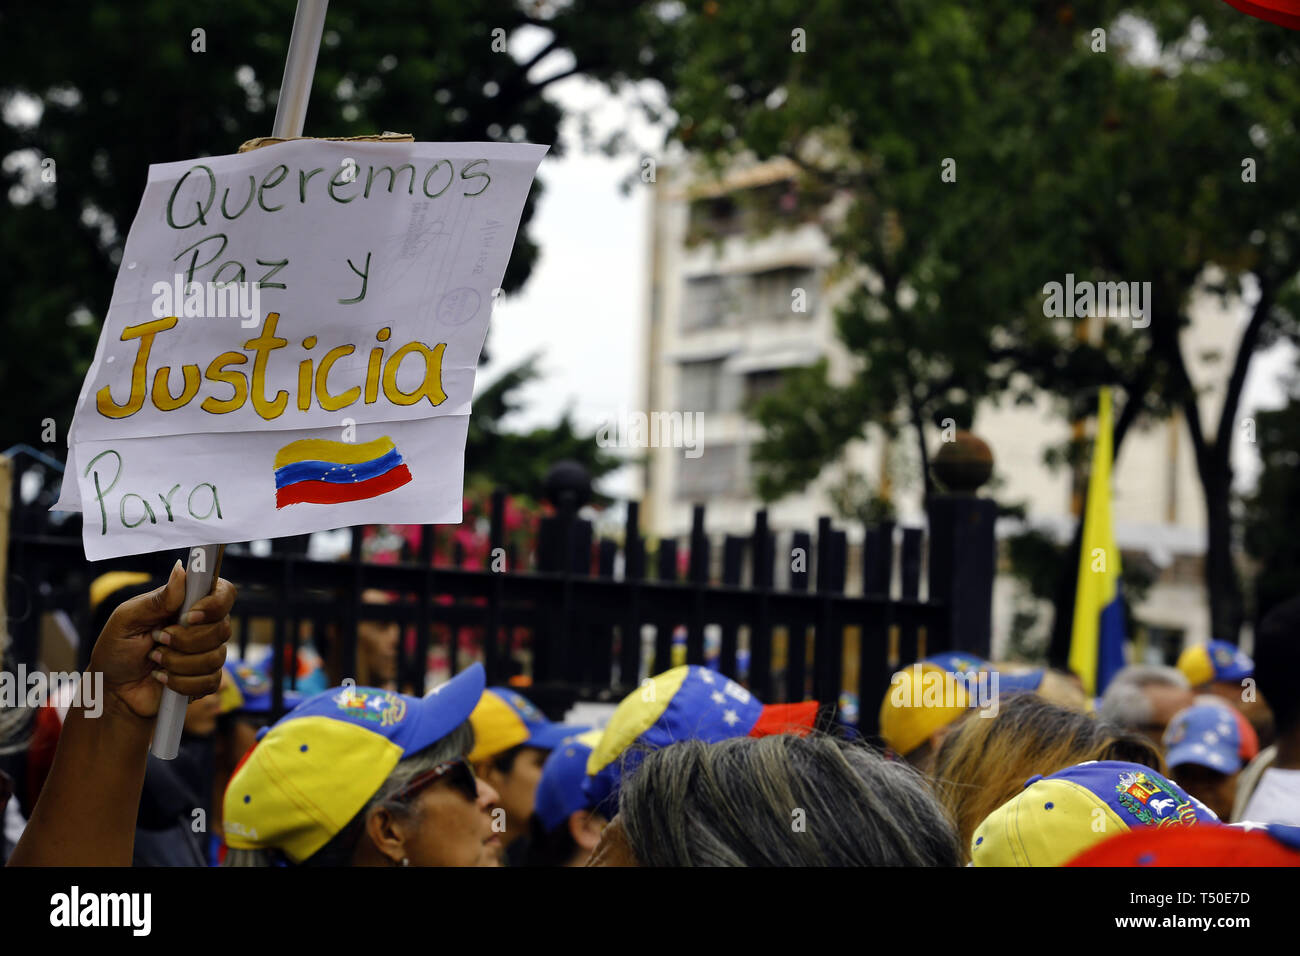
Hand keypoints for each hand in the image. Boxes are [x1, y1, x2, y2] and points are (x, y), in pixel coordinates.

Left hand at [88, 559, 236, 719]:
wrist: (113, 690)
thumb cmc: (116, 650)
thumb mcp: (127, 619)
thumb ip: (157, 599)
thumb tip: (181, 569)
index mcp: (189, 604)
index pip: (224, 593)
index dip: (214, 604)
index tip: (190, 616)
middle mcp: (204, 626)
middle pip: (222, 628)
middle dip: (185, 640)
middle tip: (157, 640)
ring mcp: (208, 653)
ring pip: (215, 657)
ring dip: (177, 663)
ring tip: (155, 660)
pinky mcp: (206, 679)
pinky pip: (209, 682)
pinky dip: (180, 682)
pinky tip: (163, 678)